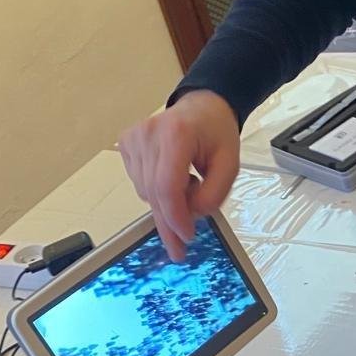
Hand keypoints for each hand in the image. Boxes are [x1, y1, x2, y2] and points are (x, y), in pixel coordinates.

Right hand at [119, 90, 240, 260]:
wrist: (201, 108)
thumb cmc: (216, 133)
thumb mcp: (230, 164)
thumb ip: (215, 193)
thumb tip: (192, 215)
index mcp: (176, 134)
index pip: (167, 186)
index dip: (175, 217)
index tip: (186, 236)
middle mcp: (148, 134)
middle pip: (154, 193)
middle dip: (170, 223)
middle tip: (179, 247)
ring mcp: (133, 139)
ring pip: (145, 192)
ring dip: (167, 202)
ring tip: (189, 185)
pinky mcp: (126, 144)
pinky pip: (139, 183)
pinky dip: (157, 191)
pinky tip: (173, 178)